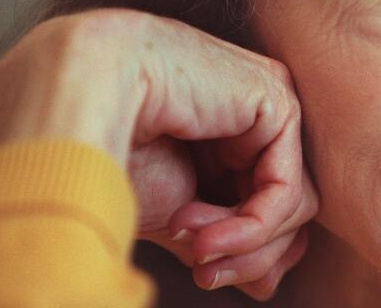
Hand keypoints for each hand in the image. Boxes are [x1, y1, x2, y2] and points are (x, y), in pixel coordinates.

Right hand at [0, 9, 318, 300]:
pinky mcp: (277, 102)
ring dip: (244, 244)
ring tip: (194, 248)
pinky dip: (252, 227)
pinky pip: (286, 188)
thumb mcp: (175, 211)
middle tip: (203, 272)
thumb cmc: (115, 145)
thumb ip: (226, 237)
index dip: (251, 253)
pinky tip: (204, 237)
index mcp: (231, 137)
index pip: (268, 206)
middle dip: (249, 254)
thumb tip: (268, 283)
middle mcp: (256, 120)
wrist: (87, 95)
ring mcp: (271, 106)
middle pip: (285, 209)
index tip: (209, 275)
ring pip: (294, 205)